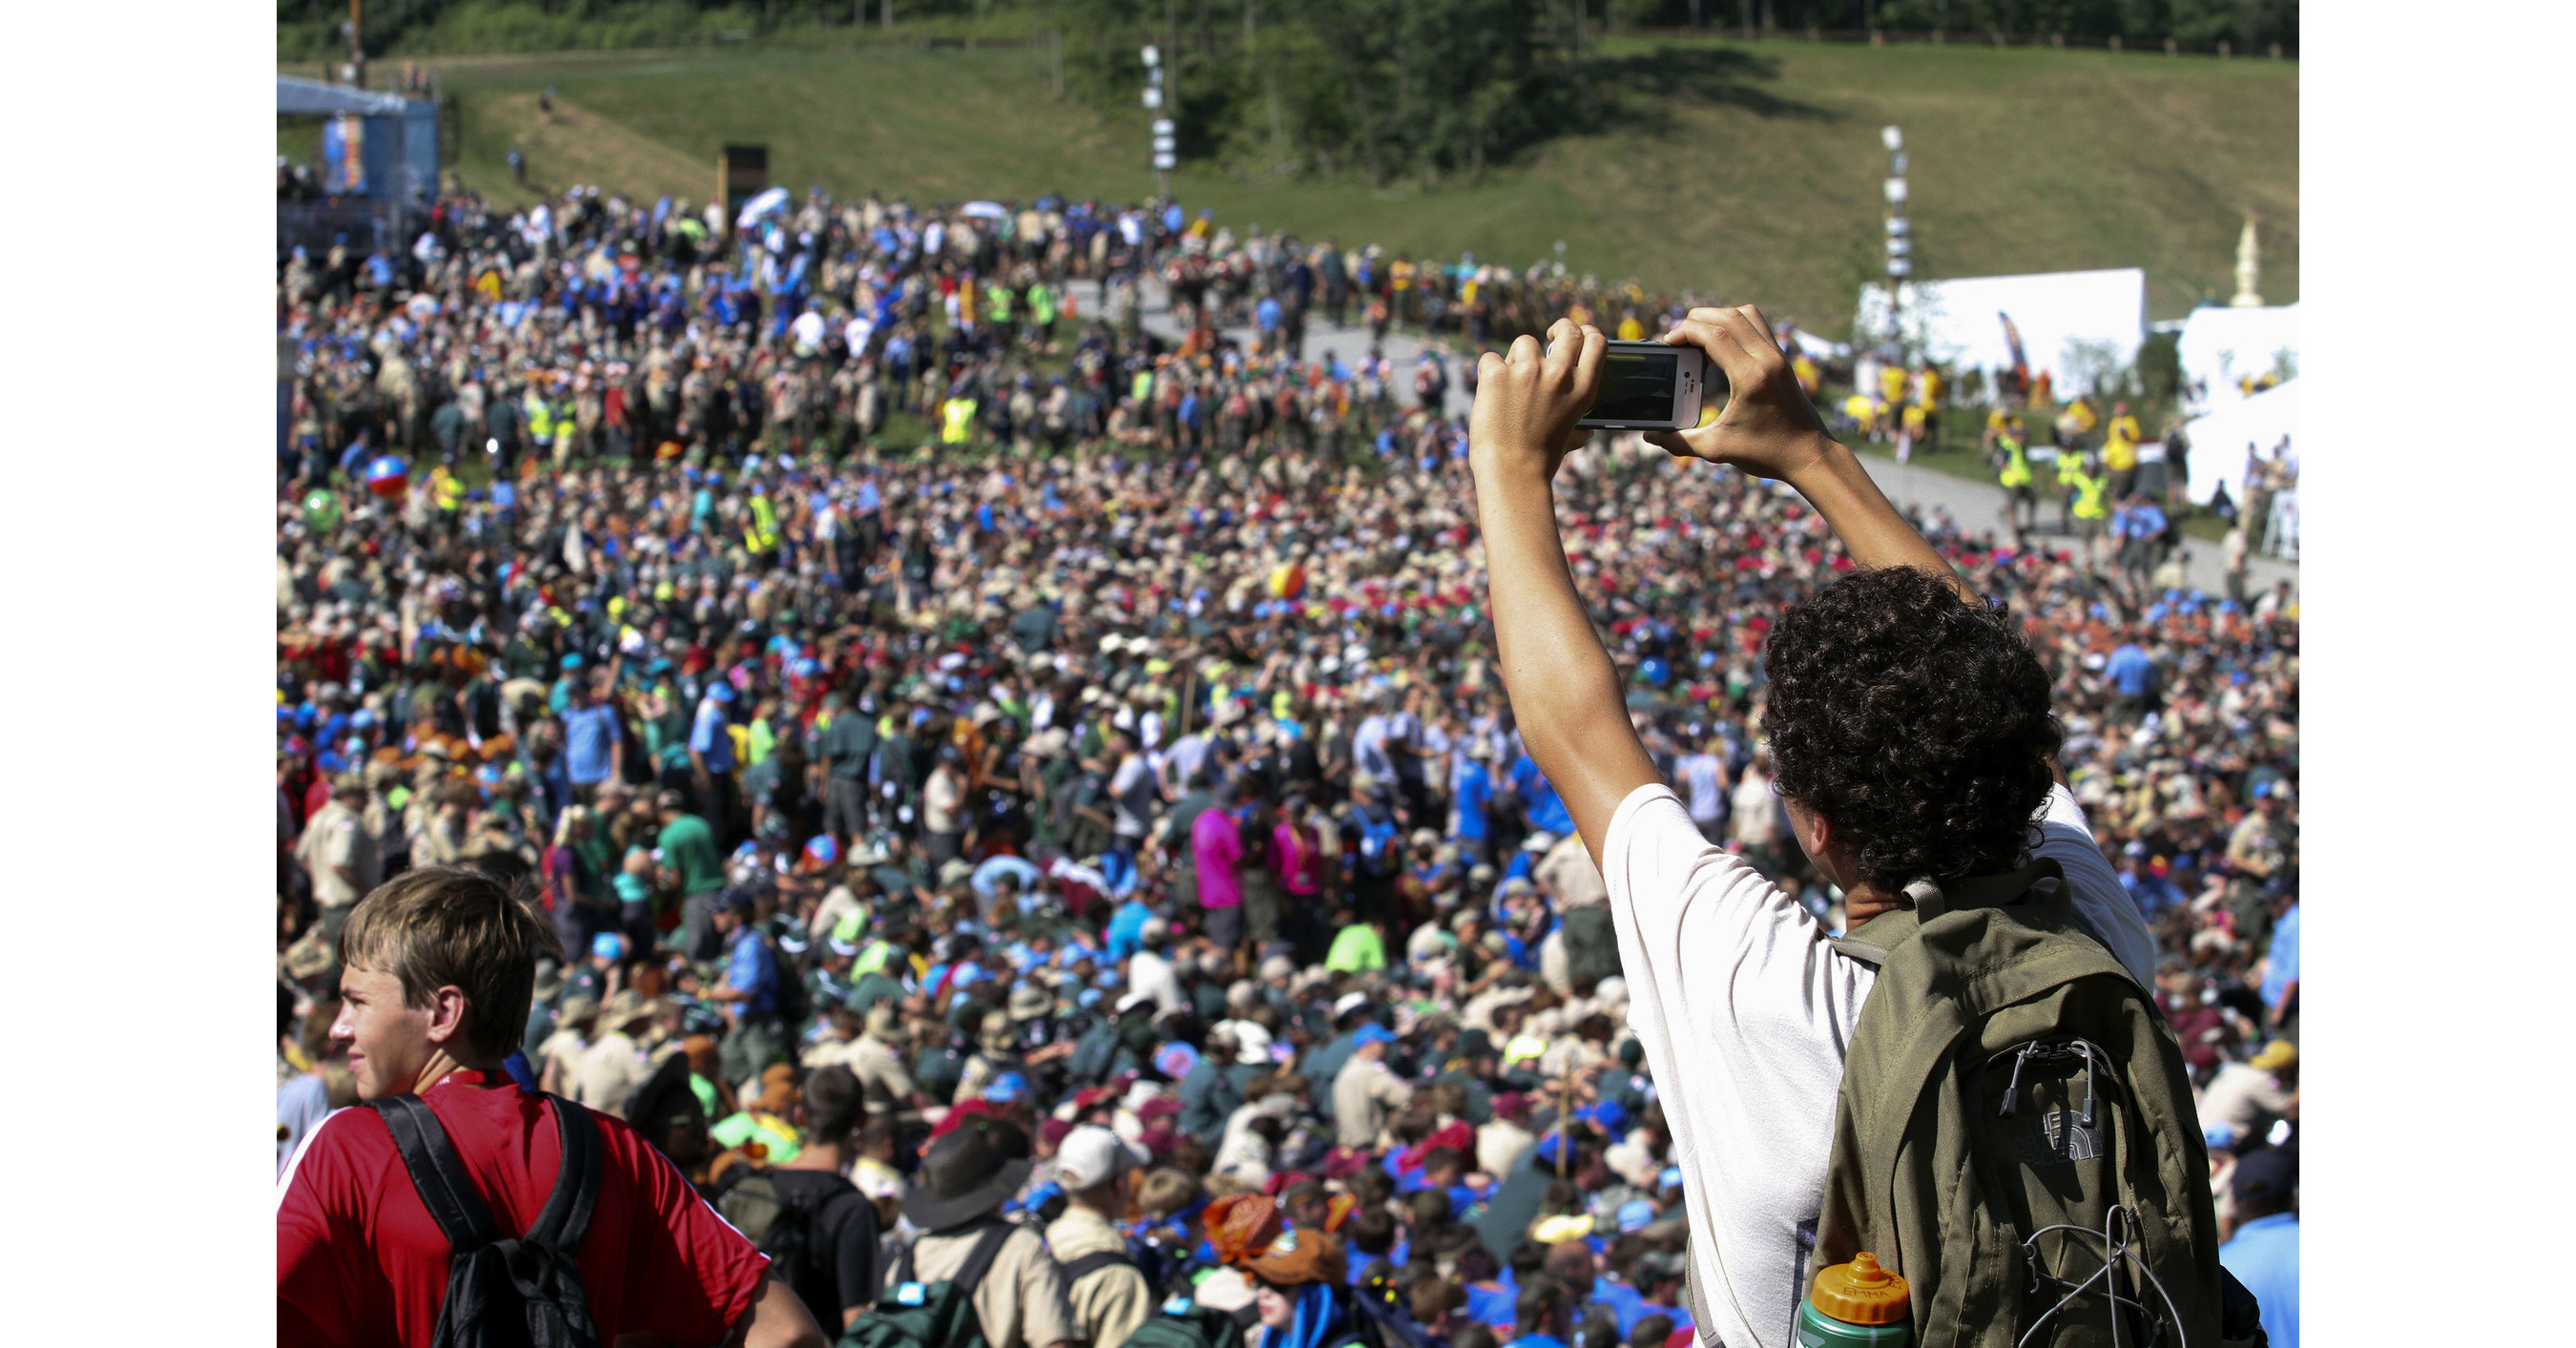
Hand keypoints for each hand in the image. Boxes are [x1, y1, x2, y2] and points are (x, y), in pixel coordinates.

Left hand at [1468, 319, 1604, 485]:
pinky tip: (1490, 395)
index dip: (1587, 332)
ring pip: (1524, 343)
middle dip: (1559, 328)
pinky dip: (1489, 373)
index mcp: (1583, 389)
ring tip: (1510, 387)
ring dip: (1516, 358)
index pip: (1597, 342)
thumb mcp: (1571, 438)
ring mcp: (1528, 371)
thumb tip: (1588, 431)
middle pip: (1567, 330)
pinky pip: (1491, 358)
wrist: (1512, 473)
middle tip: (1547, 335)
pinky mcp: (1497, 374)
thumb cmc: (1541, 460)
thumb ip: (1580, 426)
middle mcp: (1560, 375)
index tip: (1575, 335)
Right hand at [1644, 305, 1833, 480]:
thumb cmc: (1766, 453)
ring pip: (1746, 314)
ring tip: (1700, 336)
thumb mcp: (1717, 449)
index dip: (1686, 331)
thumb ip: (1680, 442)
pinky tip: (1722, 345)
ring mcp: (1778, 356)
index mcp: (1750, 378)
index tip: (1669, 341)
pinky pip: (1758, 325)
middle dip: (1697, 320)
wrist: (1809, 455)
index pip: (1714, 335)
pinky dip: (1736, 324)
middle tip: (1679, 338)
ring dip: (1719, 317)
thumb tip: (1650, 437)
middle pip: (1728, 317)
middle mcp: (1767, 360)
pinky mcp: (1782, 358)